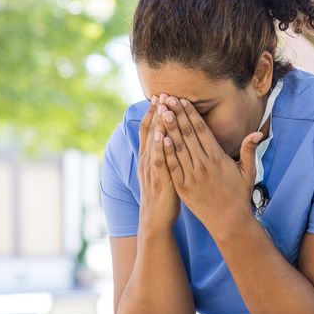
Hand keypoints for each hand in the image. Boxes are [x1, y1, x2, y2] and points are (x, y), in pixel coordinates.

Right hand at [137, 95, 180, 233]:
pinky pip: (159, 162)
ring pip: (153, 143)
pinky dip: (159, 148)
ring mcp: (152, 170)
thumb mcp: (159, 171)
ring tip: (162, 108)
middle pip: (149, 131)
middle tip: (161, 93)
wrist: (155, 219)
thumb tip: (166, 137)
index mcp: (148, 156)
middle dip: (156, 112)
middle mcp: (147, 160)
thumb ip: (161, 154)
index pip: (149, 129)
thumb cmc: (161, 194)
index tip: (159, 96)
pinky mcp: (160, 180)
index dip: (153, 112)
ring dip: (158, 125)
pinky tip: (162, 136)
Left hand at [159, 95, 262, 234]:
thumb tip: (257, 133)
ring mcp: (192, 175)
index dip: (190, 113)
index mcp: (218, 157)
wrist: (229, 221)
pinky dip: (166, 151)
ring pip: (178, 147)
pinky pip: (172, 166)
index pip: (201, 130)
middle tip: (166, 97)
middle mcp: (204, 164)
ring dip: (168, 128)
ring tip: (160, 111)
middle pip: (187, 134)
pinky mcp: (183, 187)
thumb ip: (250, 151)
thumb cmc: (239, 195)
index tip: (182, 100)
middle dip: (176, 114)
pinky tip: (159, 138)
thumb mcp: (248, 172)